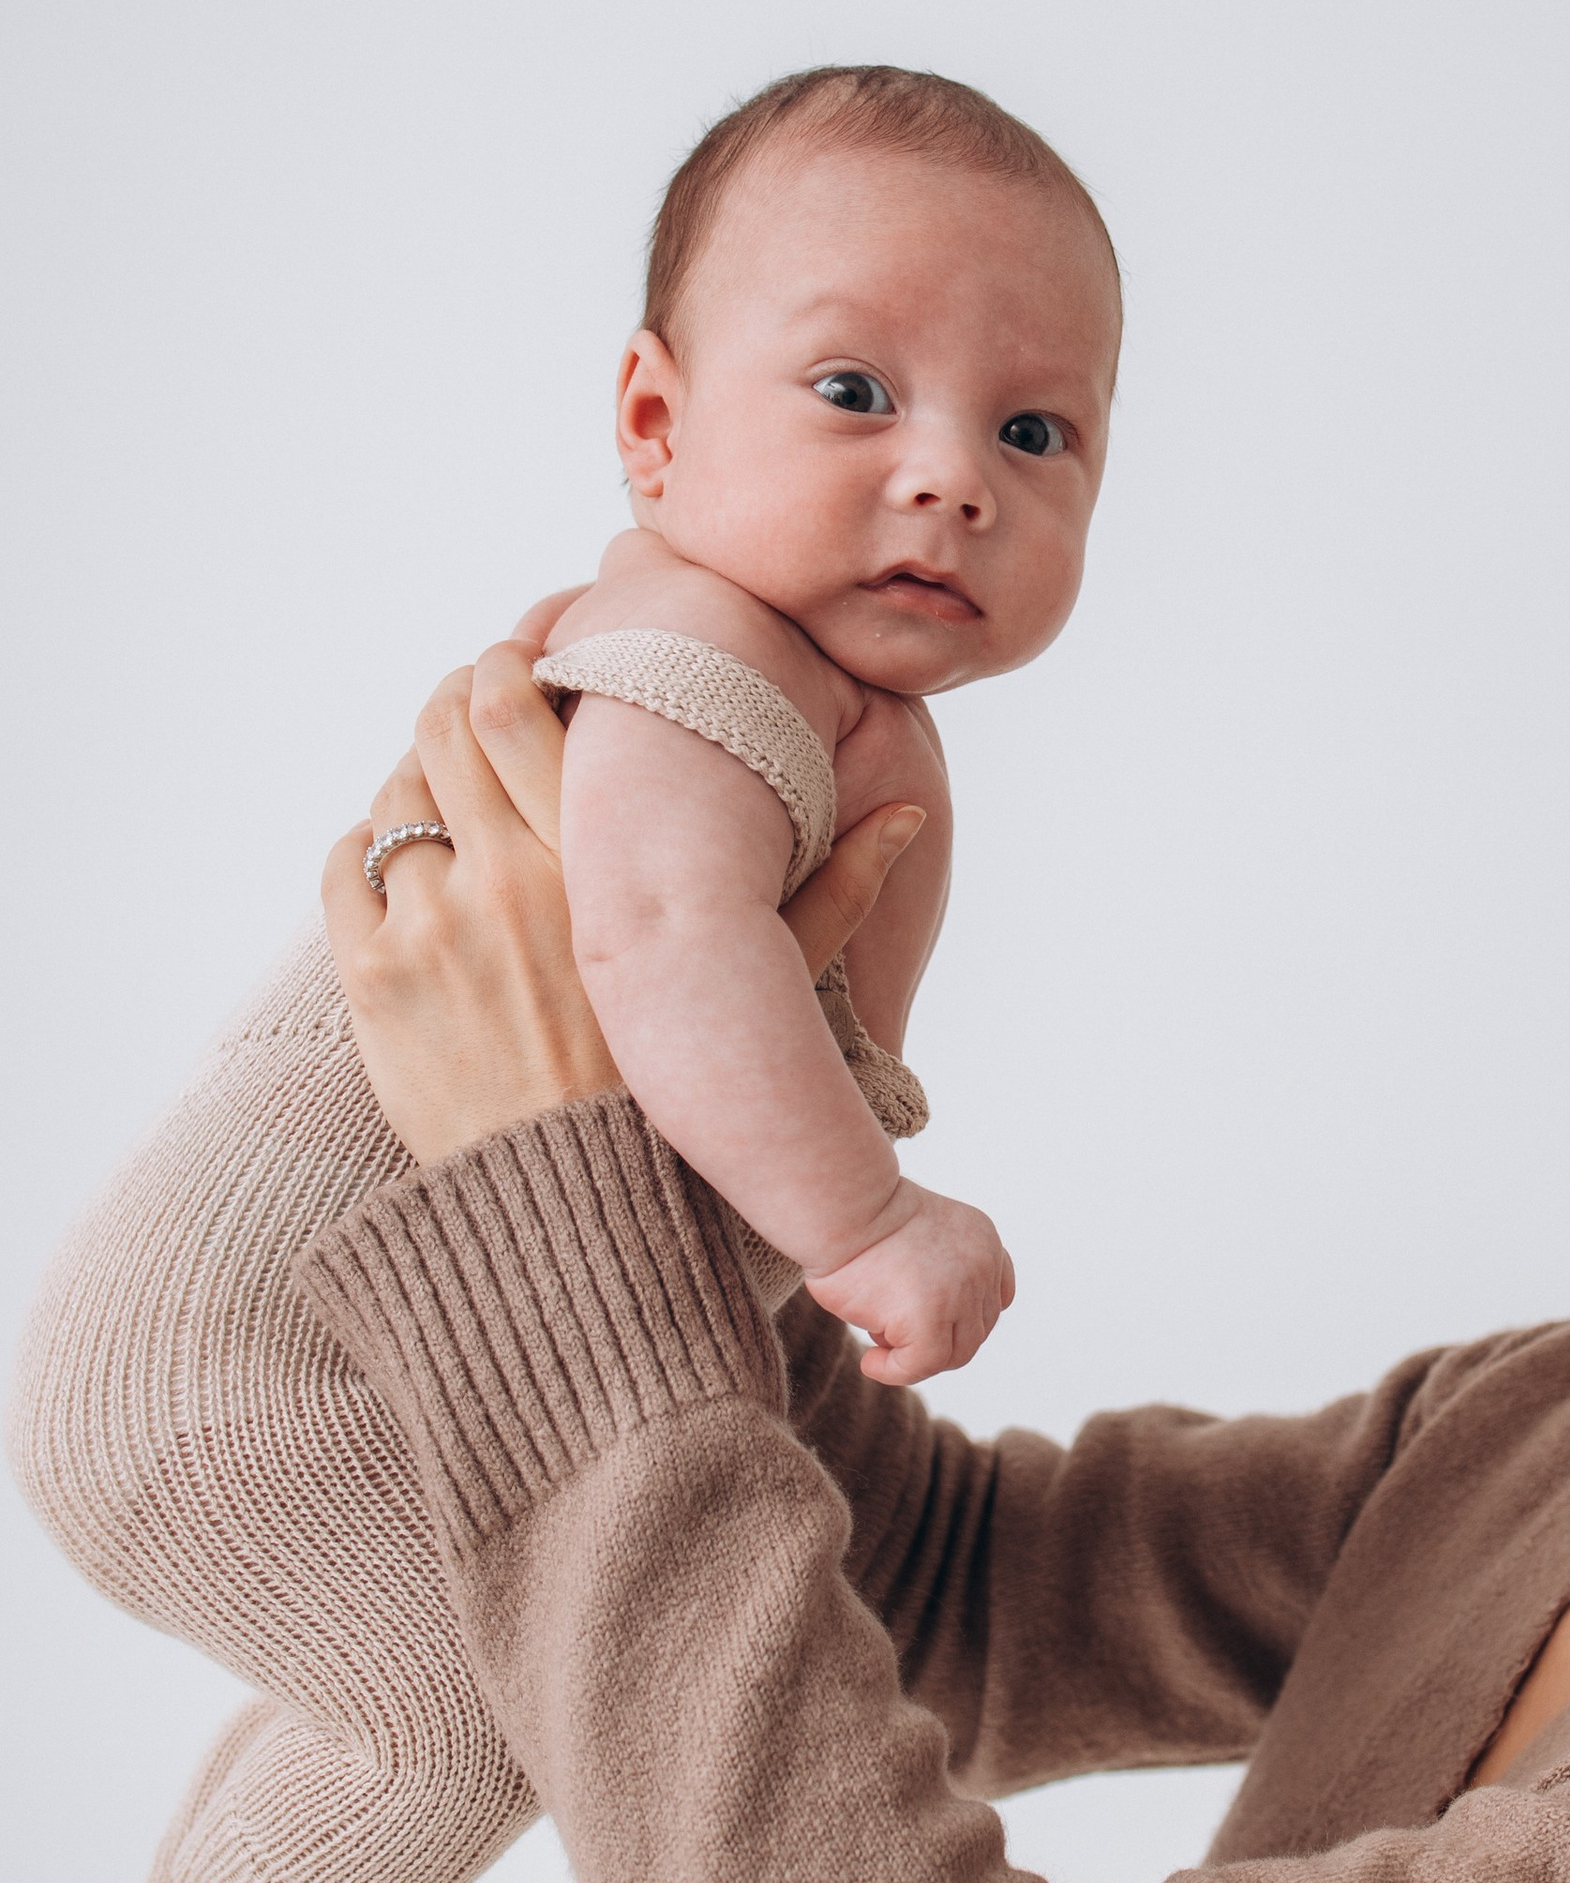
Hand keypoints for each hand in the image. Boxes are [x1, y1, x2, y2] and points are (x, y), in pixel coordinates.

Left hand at [326, 641, 932, 1168]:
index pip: (519, 701)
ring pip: (396, 795)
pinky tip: (407, 866)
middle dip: (453, 697)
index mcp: (597, 864)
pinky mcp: (374, 980)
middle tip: (471, 704)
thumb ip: (834, 894)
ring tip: (445, 794)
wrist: (575, 1221)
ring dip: (414, 776)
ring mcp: (430, 928)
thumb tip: (906, 816)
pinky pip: (349, 868)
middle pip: (442, 724)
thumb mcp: (759, 991)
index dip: (509, 660)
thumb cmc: (674, 1105)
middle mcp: (507, 879)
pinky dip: (370, 850)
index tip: (523, 663)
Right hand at [804, 1177, 1015, 1385]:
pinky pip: (920, 1366)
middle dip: (938, 1338)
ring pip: (954, 1353)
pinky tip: (871, 1363)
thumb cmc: (859, 1216)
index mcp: (981, 1239)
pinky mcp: (929, 1321)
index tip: (938, 1321)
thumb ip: (939, 1266)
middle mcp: (981, 1267)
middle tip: (894, 1335)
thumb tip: (922, 1312)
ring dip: (916, 1354)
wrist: (842, 1205)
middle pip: (976, 1329)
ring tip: (878, 1341)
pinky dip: (894, 1371)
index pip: (997, 1294)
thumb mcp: (920, 1229)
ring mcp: (961, 1295)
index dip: (968, 1315)